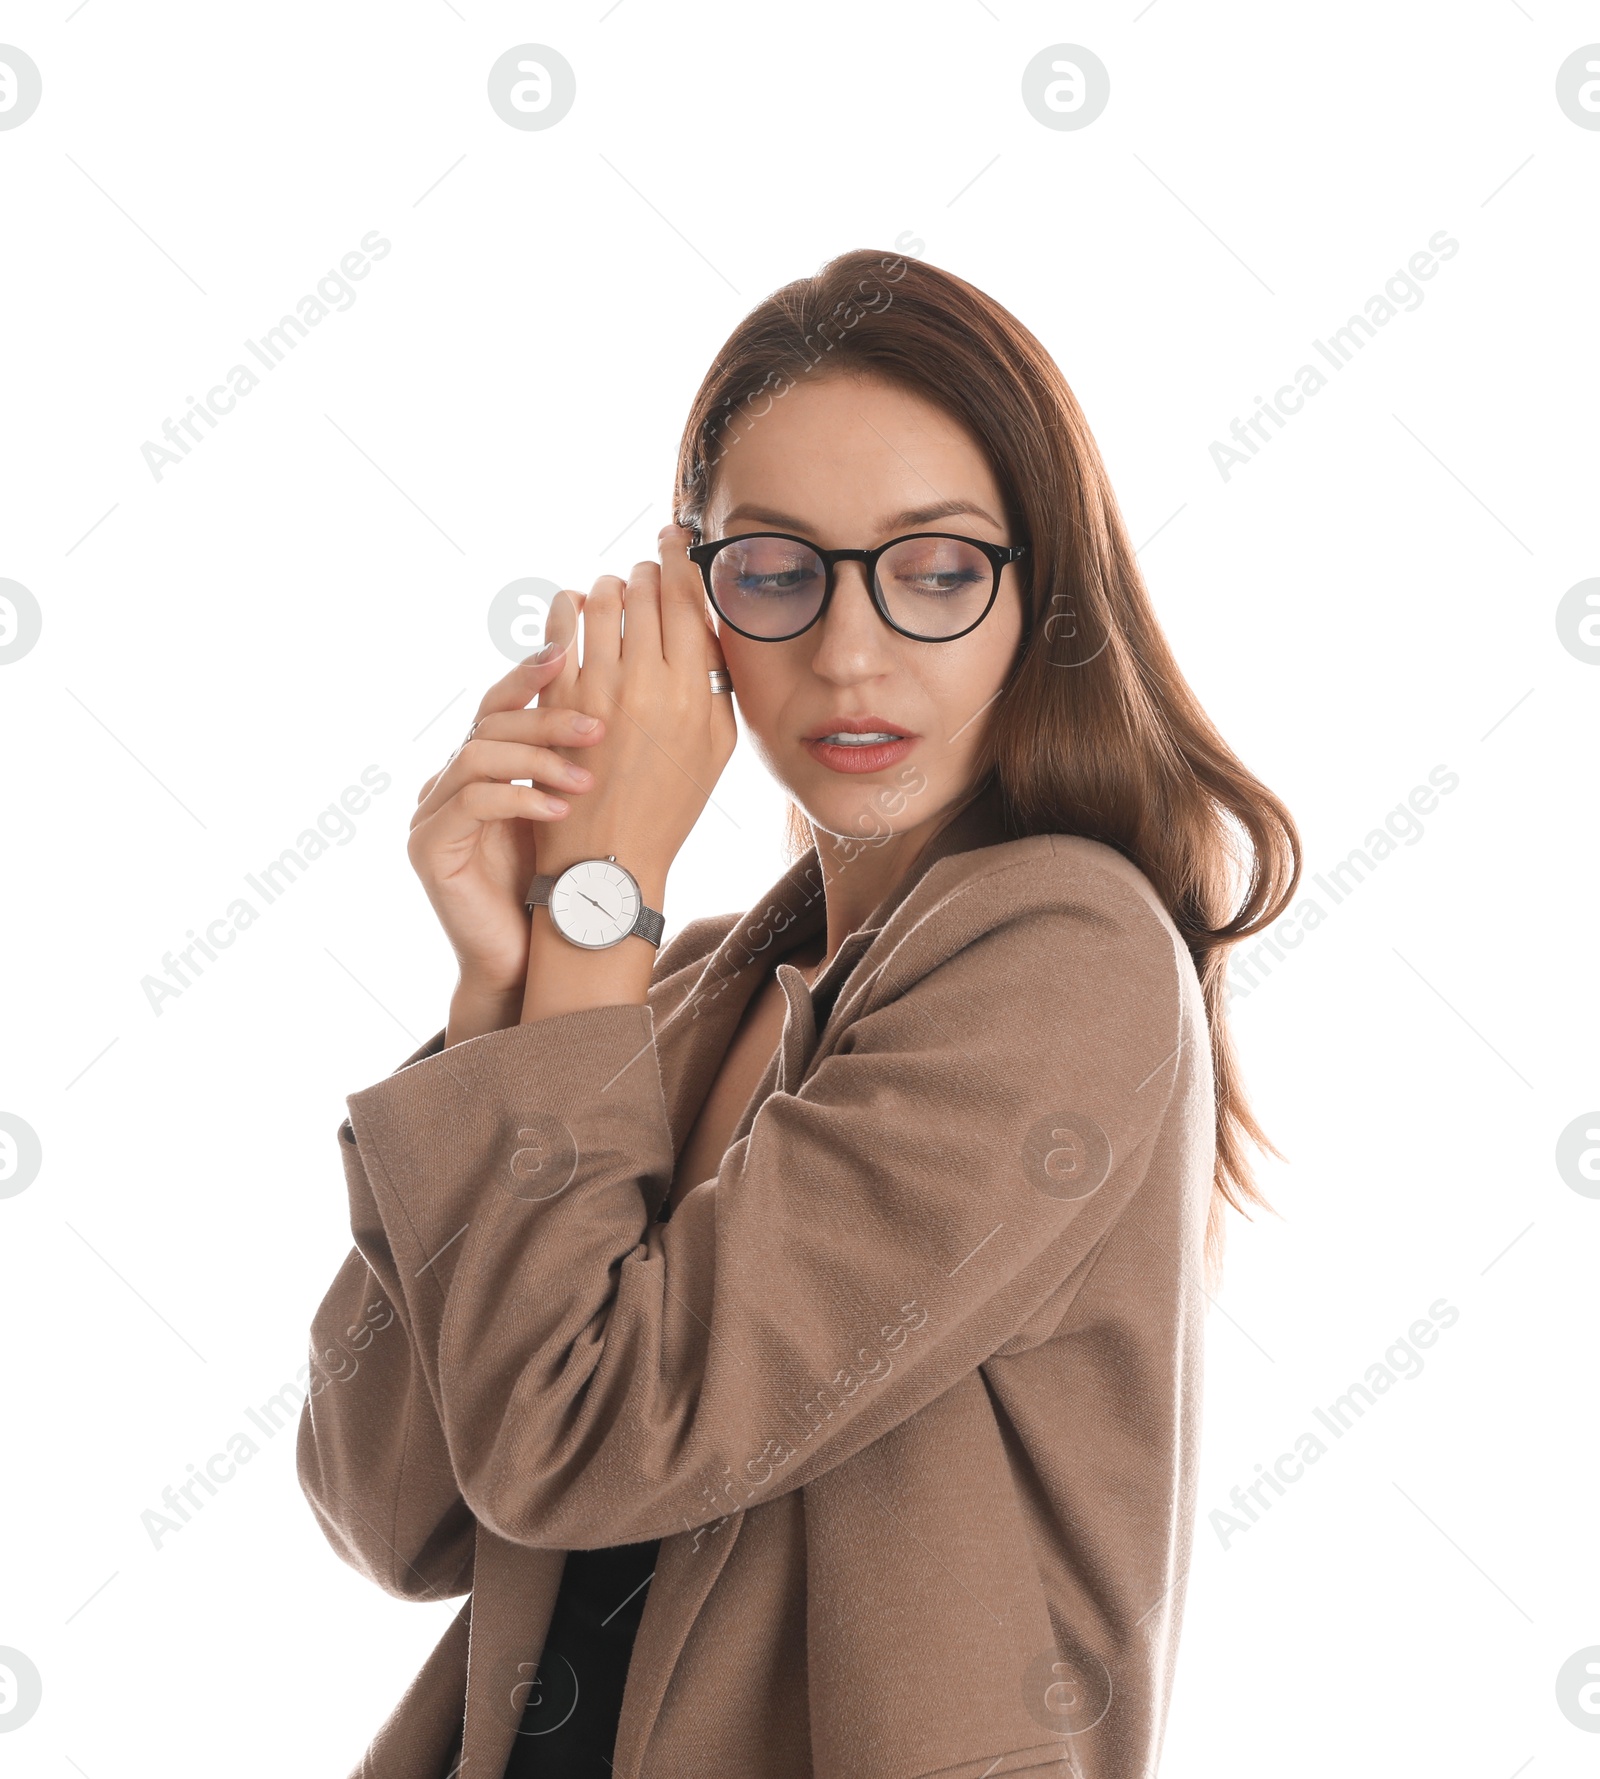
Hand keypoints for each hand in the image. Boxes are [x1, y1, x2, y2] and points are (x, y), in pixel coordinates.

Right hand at [408, 632, 606, 997]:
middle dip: (546, 719)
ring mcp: (430, 813)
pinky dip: (520, 799)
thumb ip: (578, 759)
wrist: (529, 958)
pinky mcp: (428, 848)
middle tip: (599, 726)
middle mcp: (446, 781)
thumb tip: (630, 699)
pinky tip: (561, 810)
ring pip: (477, 755)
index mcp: (480, 765)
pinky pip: (471, 803)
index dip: (529, 672)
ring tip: (588, 779)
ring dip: (538, 760)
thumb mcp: (574, 809)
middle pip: (489, 723)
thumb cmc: (559, 885)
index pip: (500, 703)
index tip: (569, 650)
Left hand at [533, 524, 736, 885]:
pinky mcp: (554, 700)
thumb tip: (705, 618)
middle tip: (644, 577)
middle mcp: (645, 684)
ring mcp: (595, 690)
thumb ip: (716, 679)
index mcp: (693, 693)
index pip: (686, 598)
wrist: (609, 857)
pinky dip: (566, 609)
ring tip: (610, 596)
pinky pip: (557, 628)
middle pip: (643, 590)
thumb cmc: (669, 803)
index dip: (678, 557)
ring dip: (606, 588)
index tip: (673, 537)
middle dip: (644, 573)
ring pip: (599, 600)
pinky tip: (574, 613)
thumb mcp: (716, 745)